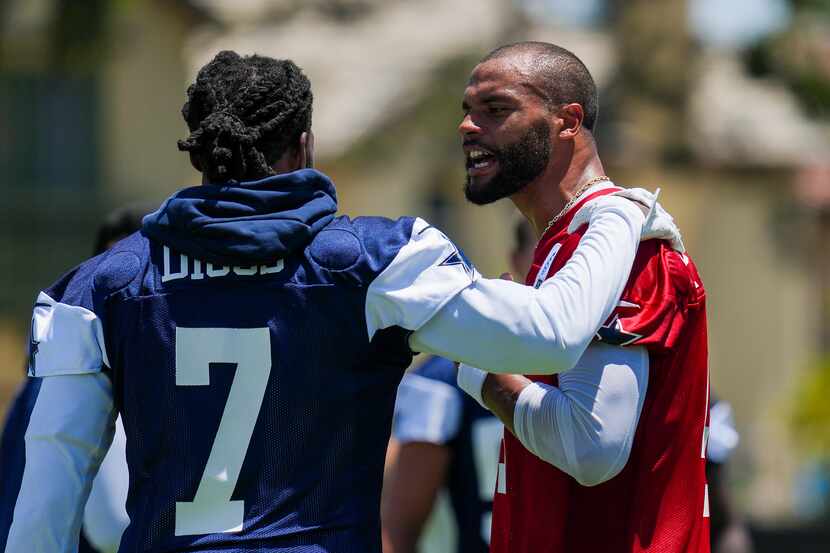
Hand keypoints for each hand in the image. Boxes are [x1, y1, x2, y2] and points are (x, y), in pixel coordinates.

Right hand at [568, 188, 684, 251]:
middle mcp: (646, 203)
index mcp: (630, 197)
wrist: (614, 216)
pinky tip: (678, 250)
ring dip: (670, 231)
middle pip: (656, 210)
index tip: (645, 218)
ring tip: (672, 242)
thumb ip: (579, 221)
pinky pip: (672, 235)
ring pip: (666, 222)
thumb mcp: (585, 214)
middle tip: (663, 228)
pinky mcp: (663, 226)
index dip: (642, 208)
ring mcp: (656, 214)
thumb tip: (568, 230)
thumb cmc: (600, 212)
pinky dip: (676, 242)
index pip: (640, 199)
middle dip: (660, 218)